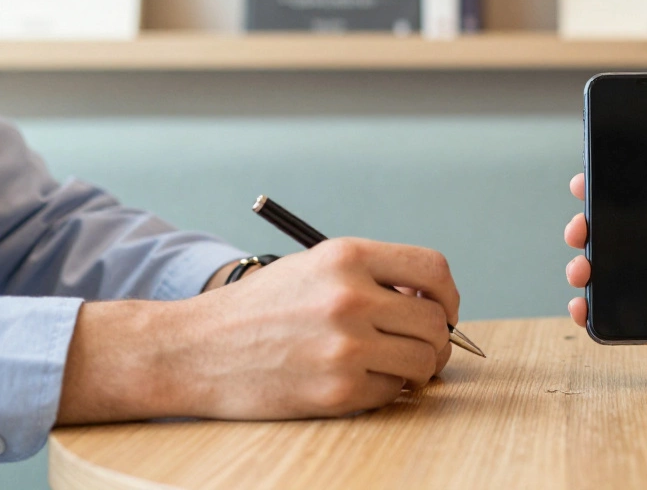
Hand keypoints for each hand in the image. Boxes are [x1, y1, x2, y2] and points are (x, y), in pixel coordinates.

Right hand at [59, 238, 459, 423]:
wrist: (194, 350)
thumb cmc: (260, 309)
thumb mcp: (313, 269)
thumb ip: (373, 278)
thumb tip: (432, 305)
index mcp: (347, 257)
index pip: (433, 270)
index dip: (449, 295)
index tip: (445, 311)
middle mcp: (350, 297)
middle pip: (435, 321)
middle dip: (437, 339)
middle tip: (423, 348)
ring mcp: (345, 346)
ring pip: (424, 360)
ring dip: (419, 368)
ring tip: (396, 366)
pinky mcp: (337, 389)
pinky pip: (392, 392)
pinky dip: (386, 391)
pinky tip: (360, 381)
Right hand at [563, 138, 646, 386]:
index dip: (613, 196)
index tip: (588, 184)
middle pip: (622, 242)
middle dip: (590, 232)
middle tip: (580, 228)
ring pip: (616, 280)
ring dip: (588, 271)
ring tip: (580, 268)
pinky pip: (626, 322)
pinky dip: (598, 317)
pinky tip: (582, 308)